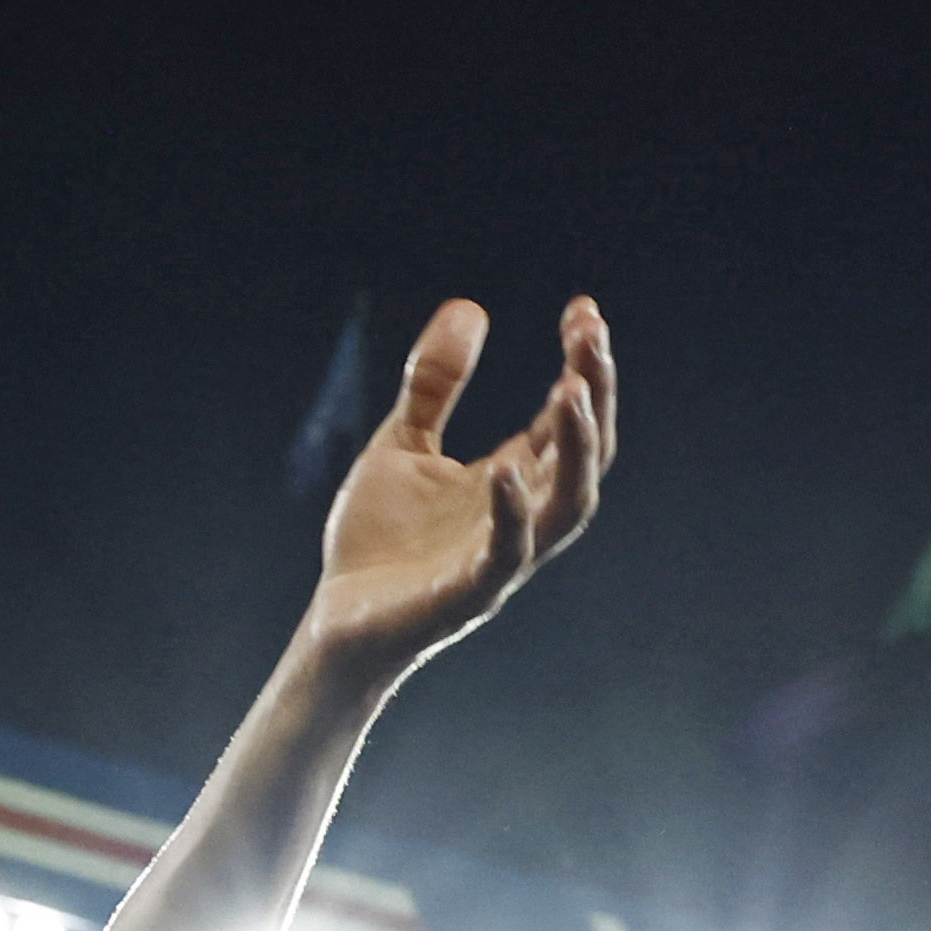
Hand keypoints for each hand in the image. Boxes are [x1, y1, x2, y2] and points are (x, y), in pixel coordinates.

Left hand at [301, 296, 615, 678]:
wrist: (335, 623)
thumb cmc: (377, 542)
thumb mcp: (402, 444)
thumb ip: (434, 385)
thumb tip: (470, 307)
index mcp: (513, 479)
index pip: (567, 417)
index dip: (583, 365)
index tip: (584, 309)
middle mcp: (522, 516)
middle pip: (587, 453)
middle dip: (596, 393)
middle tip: (591, 334)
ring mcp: (502, 559)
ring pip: (569, 506)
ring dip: (578, 448)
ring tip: (573, 389)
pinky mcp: (468, 596)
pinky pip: (506, 556)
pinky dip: (513, 514)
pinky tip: (506, 468)